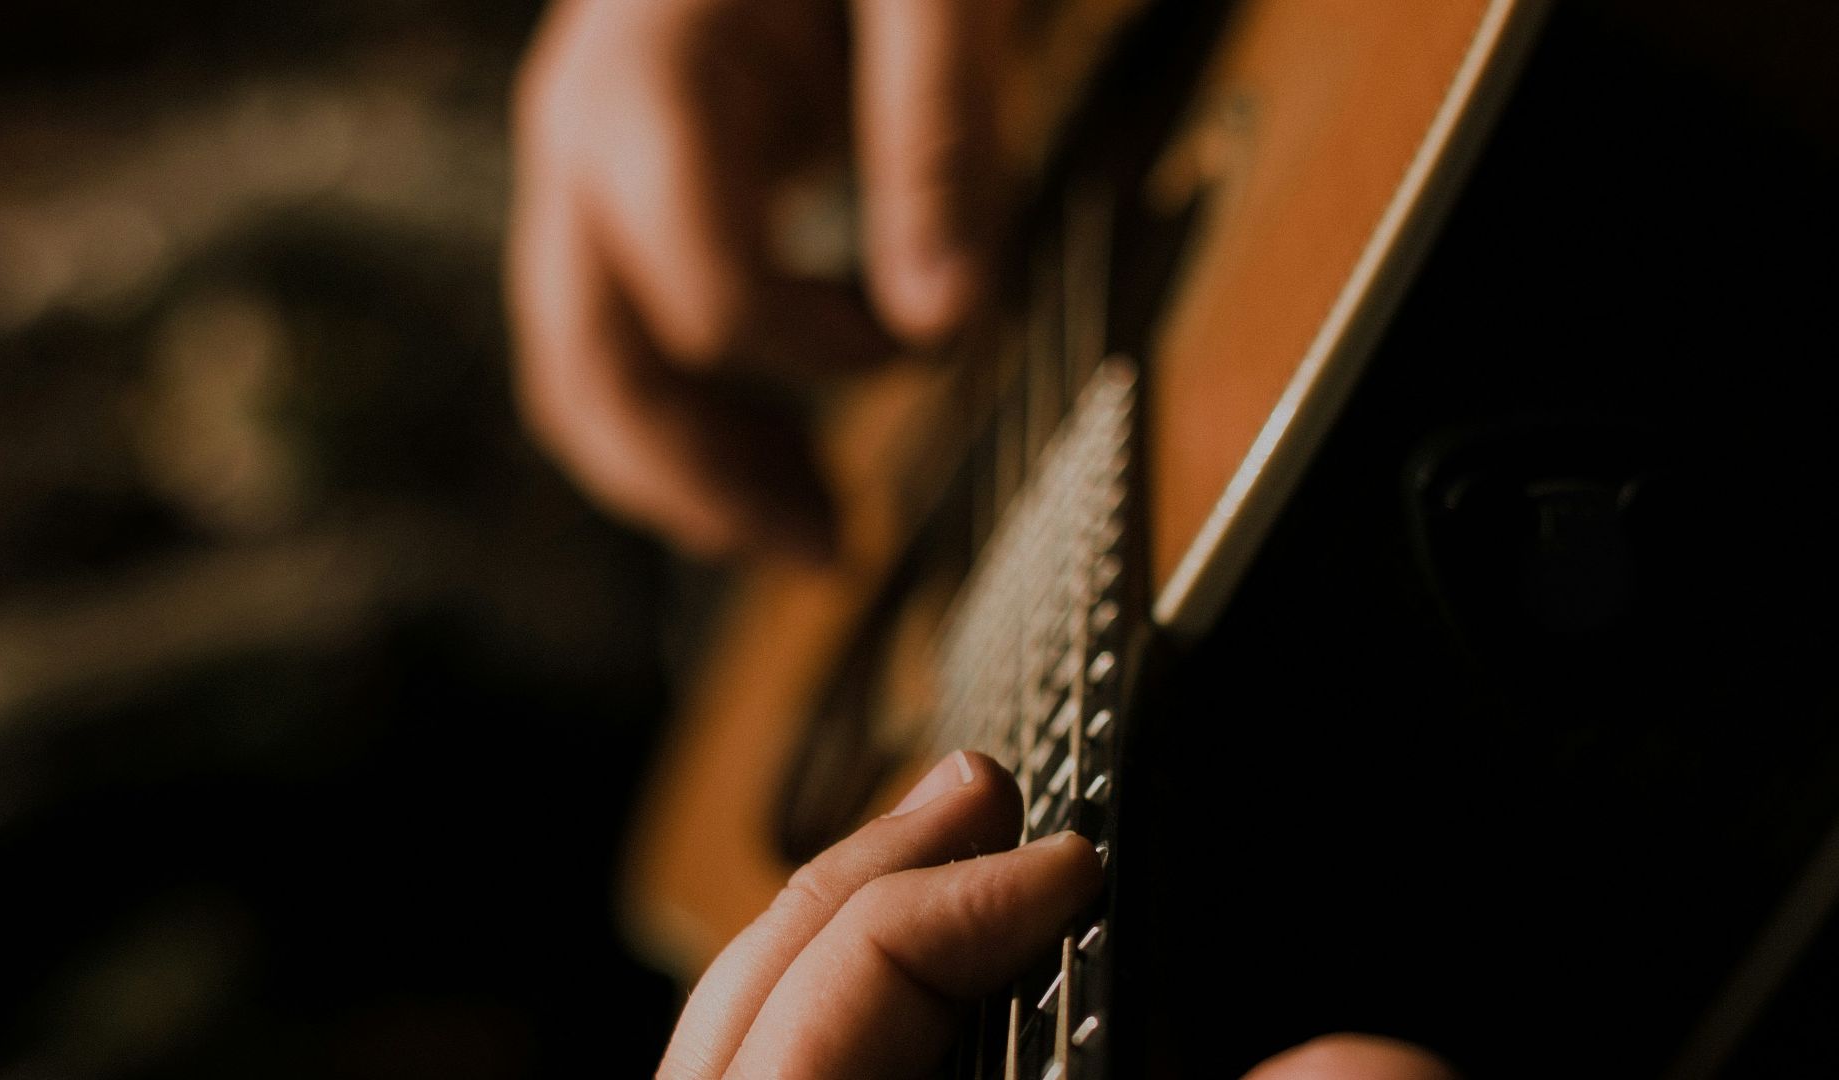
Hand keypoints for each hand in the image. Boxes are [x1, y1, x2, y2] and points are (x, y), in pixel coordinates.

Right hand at [508, 0, 1011, 558]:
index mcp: (643, 84)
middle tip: (824, 552)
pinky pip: (620, 331)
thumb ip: (939, 132)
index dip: (826, 349)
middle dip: (702, 479)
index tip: (934, 333)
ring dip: (683, 472)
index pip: (705, 294)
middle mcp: (582, 135)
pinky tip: (772, 454)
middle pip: (591, 362)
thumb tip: (947, 321)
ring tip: (803, 536)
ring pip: (584, 367)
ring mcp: (586, 163)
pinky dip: (687, 412)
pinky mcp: (626, 182)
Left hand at [653, 750, 1459, 1078]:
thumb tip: (1372, 1062)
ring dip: (833, 921)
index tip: (1077, 865)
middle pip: (753, 1000)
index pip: (843, 1003)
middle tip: (986, 786)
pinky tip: (911, 983)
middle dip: (870, 869)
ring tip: (939, 841)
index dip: (952, 904)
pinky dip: (824, 1008)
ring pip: (735, 1041)